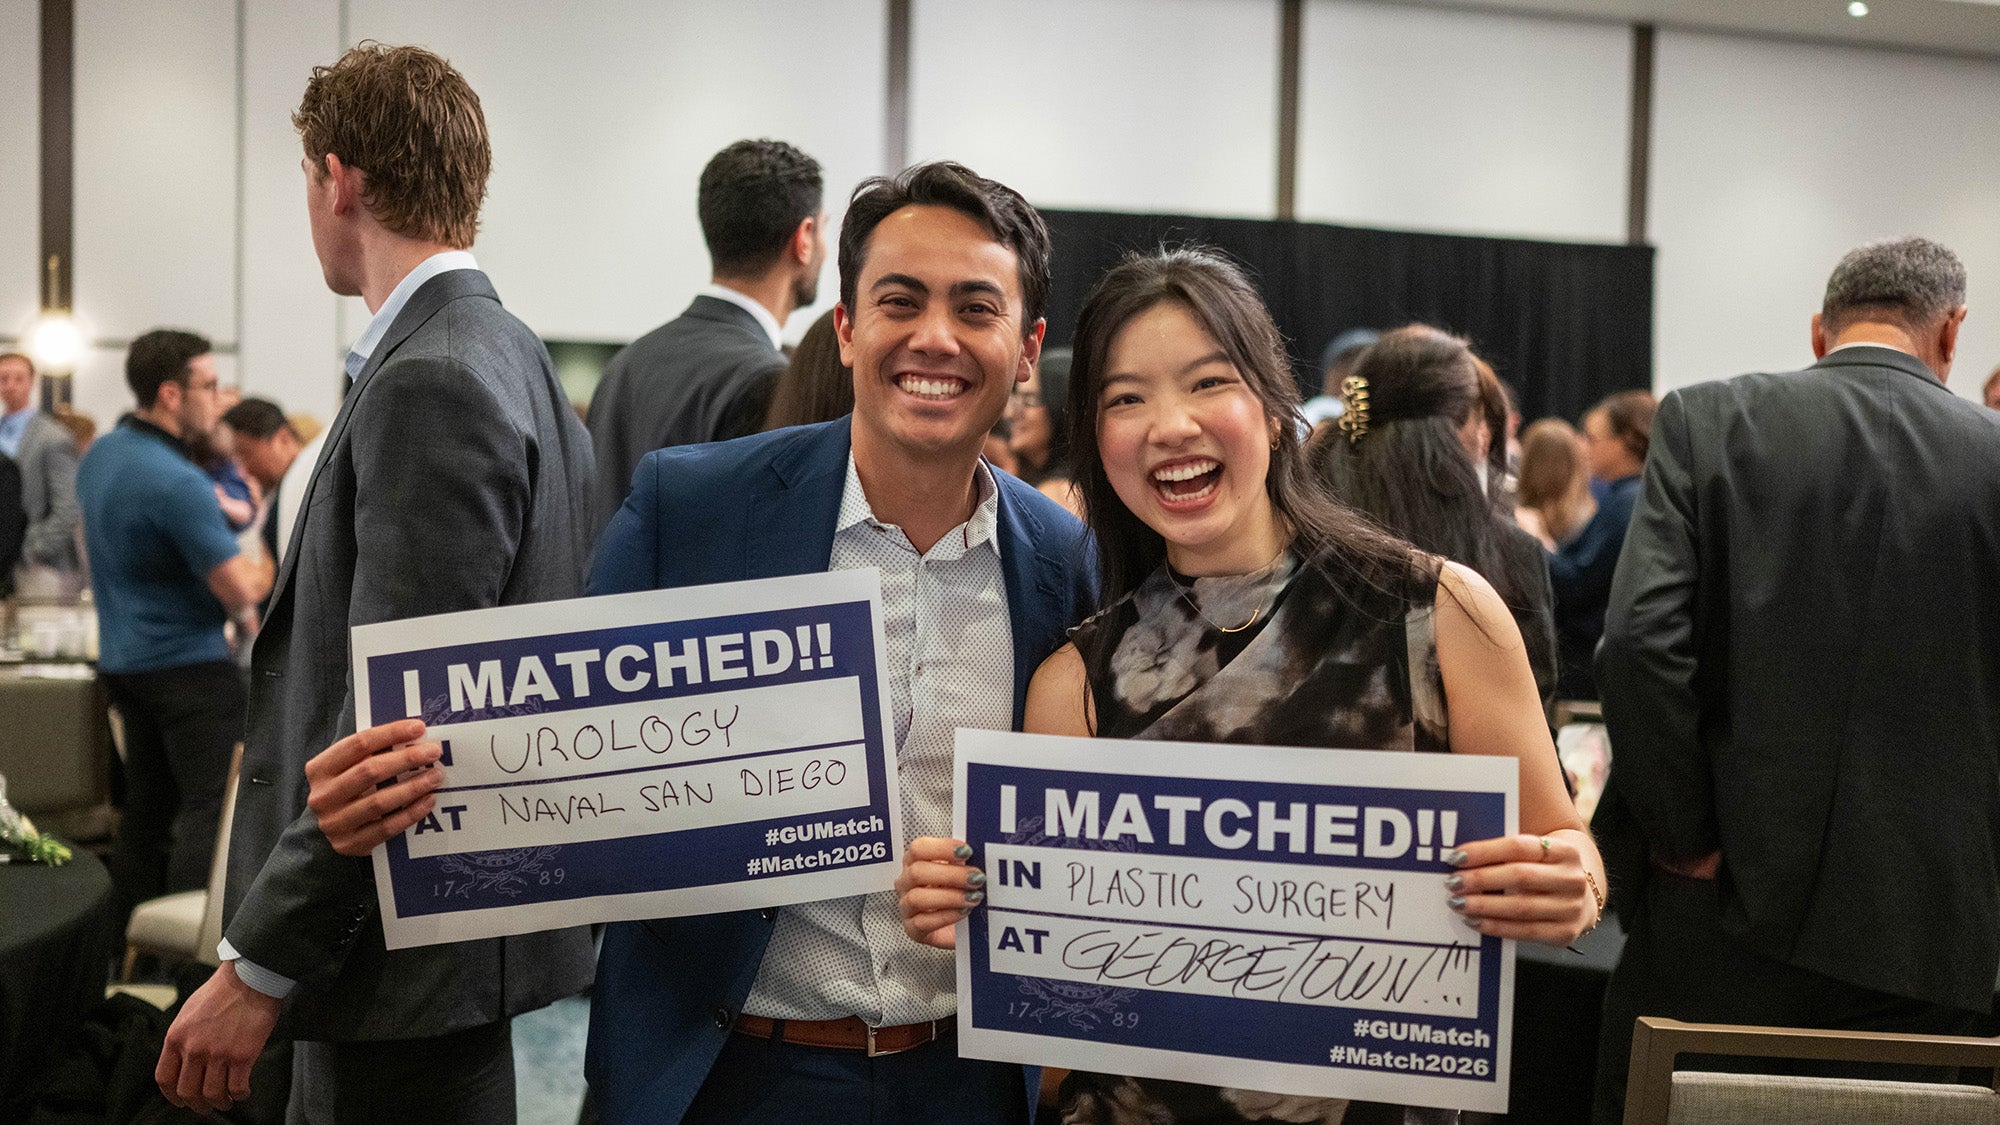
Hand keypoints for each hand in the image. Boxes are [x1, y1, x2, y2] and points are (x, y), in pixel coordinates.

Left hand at [157, 961, 282, 1113]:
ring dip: (220, 1103)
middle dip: (197, 1105)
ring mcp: (218, 1054)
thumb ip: (183, 1037)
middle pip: (188, 1092)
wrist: (250, 977)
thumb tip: (184, 1060)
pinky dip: (240, 1095)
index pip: (165, 1078)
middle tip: (205, 1106)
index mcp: (176, 1038)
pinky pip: (237, 1088)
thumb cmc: (222, 990)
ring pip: (213, 1094)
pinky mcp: (242, 1056)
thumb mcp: (189, 1012)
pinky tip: (243, 1092)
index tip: (180, 1100)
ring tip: (226, 1102)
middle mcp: (194, 1049)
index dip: (172, 1096)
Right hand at [305, 718, 440, 855]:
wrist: (331, 828)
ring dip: (412, 787)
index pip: (358, 744)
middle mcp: (322, 796)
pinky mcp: (349, 844)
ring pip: (379, 801)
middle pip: (369, 771)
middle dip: (406, 759)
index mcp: (319, 769)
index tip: (418, 728)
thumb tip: (415, 734)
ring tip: (435, 776)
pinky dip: (410, 814)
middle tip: (433, 752)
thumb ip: (371, 751)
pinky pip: (386, 828)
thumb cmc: (347, 787)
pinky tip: (428, 801)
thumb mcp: (348, 766)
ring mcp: (334, 823)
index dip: (390, 733)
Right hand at [894, 836, 985, 948]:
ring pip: (917, 897)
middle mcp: (906, 883)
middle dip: (951, 874)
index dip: (942, 848)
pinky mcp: (912, 929)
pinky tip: (963, 912)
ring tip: (973, 897)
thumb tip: (980, 851)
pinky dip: (946, 916)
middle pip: (917, 872)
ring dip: (950, 896)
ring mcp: (906, 907)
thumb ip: (965, 861)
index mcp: (915, 861)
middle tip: (976, 878)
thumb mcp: (962, 872)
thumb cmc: (959, 893)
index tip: (967, 851)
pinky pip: (923, 922)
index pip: (919, 848)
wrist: (961, 928)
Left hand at [1445, 831, 1600, 945]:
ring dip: (1483, 906)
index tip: (1456, 857)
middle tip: (1453, 882)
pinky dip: (1496, 926)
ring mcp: (1572, 908)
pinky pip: (1524, 931)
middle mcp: (1572, 879)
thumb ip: (1507, 852)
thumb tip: (1461, 856)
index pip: (1520, 846)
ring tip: (1458, 903)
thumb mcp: (1538, 854)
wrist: (1583, 898)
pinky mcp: (1565, 933)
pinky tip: (1475, 921)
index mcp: (1565, 851)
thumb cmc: (1546, 871)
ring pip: (1520, 907)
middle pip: (1520, 876)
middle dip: (1480, 879)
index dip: (1485, 851)